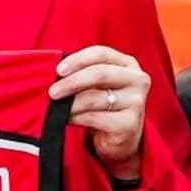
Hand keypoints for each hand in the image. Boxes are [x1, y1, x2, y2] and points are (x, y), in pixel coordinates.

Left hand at [50, 46, 150, 180]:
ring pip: (95, 98)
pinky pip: (95, 118)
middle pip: (99, 74)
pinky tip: (69, 119)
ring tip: (58, 109)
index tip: (58, 70)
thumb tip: (56, 73)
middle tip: (53, 92)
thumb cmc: (105, 105)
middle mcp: (137, 80)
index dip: (78, 60)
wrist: (122, 137)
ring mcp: (136, 102)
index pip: (101, 53)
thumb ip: (83, 74)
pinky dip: (77, 118)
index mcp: (128, 64)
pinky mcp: (130, 124)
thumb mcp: (98, 85)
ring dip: (71, 104)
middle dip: (72, 82)